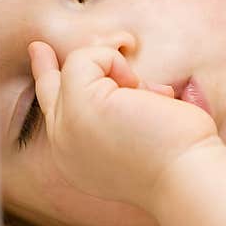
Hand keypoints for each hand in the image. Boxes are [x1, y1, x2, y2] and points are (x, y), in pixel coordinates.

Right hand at [28, 41, 220, 213]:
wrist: (187, 177)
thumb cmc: (182, 159)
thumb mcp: (144, 139)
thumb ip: (123, 118)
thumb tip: (131, 87)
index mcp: (79, 161)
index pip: (58, 118)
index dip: (50, 88)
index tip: (41, 60)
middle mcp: (64, 148)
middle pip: (51, 94)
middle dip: (45, 68)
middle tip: (37, 47)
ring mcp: (66, 127)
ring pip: (75, 68)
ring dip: (120, 69)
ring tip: (153, 100)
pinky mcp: (78, 105)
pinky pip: (85, 58)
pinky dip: (116, 61)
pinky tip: (142, 91)